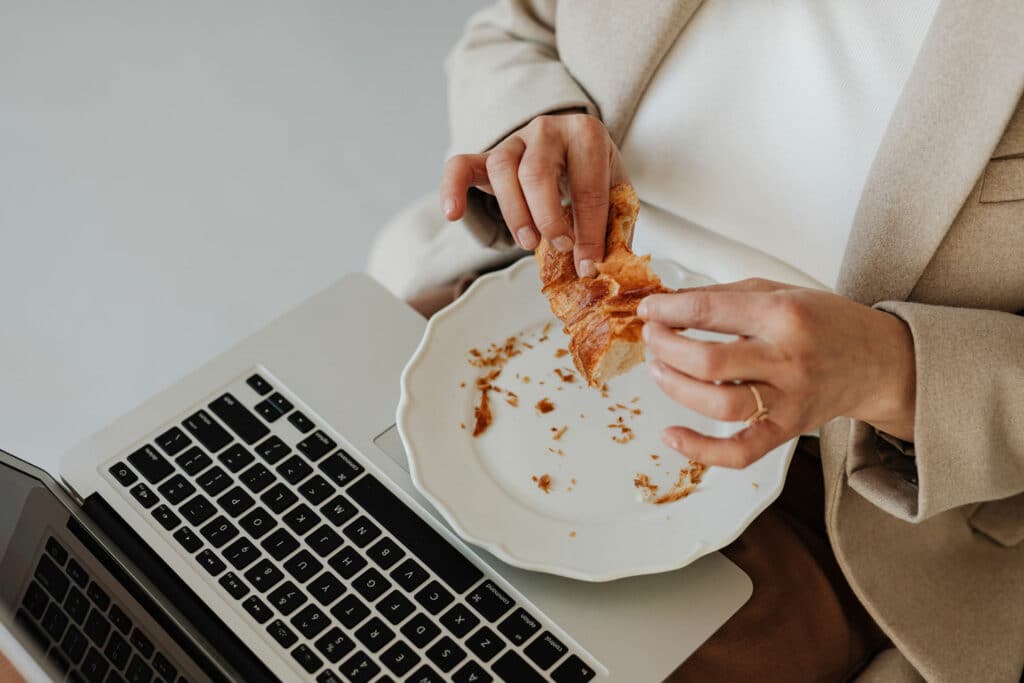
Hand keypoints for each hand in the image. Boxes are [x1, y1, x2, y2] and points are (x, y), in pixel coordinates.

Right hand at [440, 113, 627, 277]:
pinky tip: (453, 214)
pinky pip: (461, 165)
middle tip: (559, 247)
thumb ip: (612, 226)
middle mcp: (548, 129)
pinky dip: (452, 188)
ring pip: (502, 169)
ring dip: (514, 212)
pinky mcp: (489, 155)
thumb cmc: (593, 174)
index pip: (588, 187)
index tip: (588, 265)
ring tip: (528, 244)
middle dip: (548, 217)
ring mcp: (515, 139)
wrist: (574, 145)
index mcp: (587, 134)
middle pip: (537, 173)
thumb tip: (599, 269)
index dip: (589, 232)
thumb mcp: (614, 192)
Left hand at [638, 279, 916, 467]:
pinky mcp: (787, 429)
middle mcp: (786, 358)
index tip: (648, 310)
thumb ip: (724, 296)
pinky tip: (672, 436)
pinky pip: (741, 451)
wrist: (878, 361)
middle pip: (708, 361)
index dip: (668, 312)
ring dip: (675, 387)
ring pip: (718, 404)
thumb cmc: (826, 322)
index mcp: (782, 315)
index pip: (709, 312)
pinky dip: (701, 450)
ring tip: (659, 369)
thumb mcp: (779, 291)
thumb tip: (670, 303)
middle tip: (653, 337)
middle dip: (666, 347)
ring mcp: (788, 399)